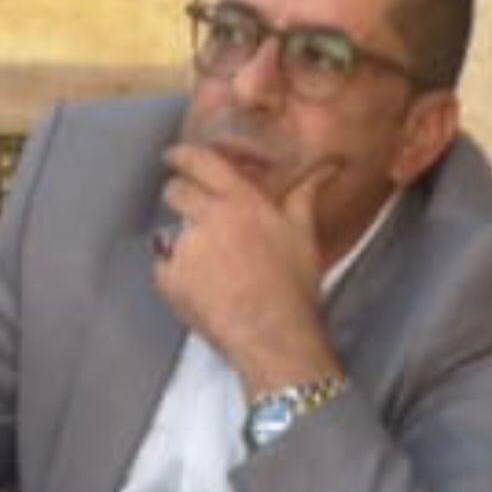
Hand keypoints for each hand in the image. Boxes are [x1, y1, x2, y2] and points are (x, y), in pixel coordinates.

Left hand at [153, 143, 343, 396]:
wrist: (273, 335)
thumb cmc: (293, 286)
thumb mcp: (303, 234)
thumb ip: (305, 194)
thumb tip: (328, 167)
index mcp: (240, 201)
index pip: (200, 162)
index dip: (182, 155)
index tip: (174, 156)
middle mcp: (207, 218)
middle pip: (175, 191)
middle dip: (179, 197)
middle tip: (195, 215)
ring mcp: (185, 248)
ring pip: (171, 231)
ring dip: (185, 242)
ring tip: (213, 270)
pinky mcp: (169, 278)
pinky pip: (163, 267)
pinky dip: (175, 276)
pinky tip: (202, 290)